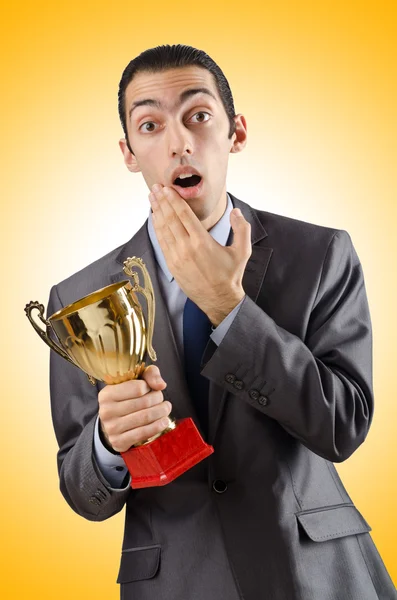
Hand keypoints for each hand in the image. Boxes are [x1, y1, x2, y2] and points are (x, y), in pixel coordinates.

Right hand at [98, 365, 171, 451]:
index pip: (138, 387)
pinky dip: (158, 426)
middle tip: (162, 399)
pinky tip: (164, 421)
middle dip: (158, 399)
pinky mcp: (118, 441)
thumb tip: (161, 385)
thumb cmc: (127, 397)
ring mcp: (111, 428)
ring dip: (161, 412)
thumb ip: (150, 374)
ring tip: (166, 408)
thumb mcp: (136, 380)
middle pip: (144, 402)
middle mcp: (106, 411)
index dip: (150, 387)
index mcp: (107, 394)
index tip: (151, 389)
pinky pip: (143, 433)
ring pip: (146, 417)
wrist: (114, 423)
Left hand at [149, 184, 250, 325]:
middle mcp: (186, 248)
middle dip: (162, 201)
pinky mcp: (172, 265)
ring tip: (152, 198)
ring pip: (163, 229)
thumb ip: (242, 229)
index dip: (174, 199)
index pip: (184, 214)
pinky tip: (154, 218)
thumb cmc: (231, 275)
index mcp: (202, 241)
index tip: (167, 188)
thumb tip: (236, 211)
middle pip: (170, 218)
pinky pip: (162, 242)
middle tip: (156, 188)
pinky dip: (156, 228)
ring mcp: (177, 257)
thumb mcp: (242, 251)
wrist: (219, 299)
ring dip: (157, 212)